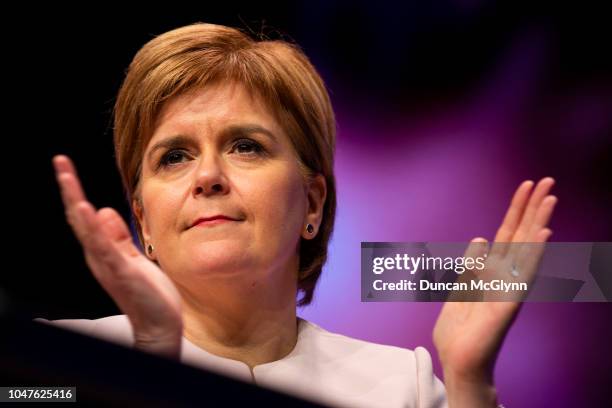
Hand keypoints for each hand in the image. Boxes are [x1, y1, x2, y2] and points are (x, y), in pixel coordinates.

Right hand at [53, 155, 183, 358]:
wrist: (159, 326)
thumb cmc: (148, 294)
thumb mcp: (132, 257)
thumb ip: (117, 237)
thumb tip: (102, 210)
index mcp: (102, 250)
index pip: (84, 216)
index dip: (74, 191)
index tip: (66, 166)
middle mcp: (98, 256)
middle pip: (78, 218)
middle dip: (70, 188)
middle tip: (60, 161)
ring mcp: (107, 264)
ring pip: (86, 229)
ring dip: (76, 201)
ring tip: (66, 177)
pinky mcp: (121, 272)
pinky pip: (104, 247)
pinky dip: (94, 229)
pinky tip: (87, 210)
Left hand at [433, 177, 556, 405]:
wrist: (458, 361)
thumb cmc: (459, 330)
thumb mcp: (460, 289)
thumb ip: (472, 265)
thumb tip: (481, 238)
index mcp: (491, 271)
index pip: (507, 233)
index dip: (516, 210)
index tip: (527, 185)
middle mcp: (504, 275)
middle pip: (521, 234)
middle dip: (532, 208)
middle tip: (548, 179)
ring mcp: (509, 288)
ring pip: (527, 248)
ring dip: (538, 222)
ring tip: (550, 197)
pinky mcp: (508, 302)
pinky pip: (522, 273)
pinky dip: (533, 253)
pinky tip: (543, 233)